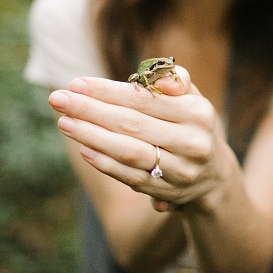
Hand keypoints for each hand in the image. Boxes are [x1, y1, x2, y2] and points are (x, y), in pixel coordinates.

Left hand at [48, 66, 233, 211]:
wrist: (214, 175)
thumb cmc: (191, 125)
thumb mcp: (192, 98)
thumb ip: (175, 79)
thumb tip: (161, 79)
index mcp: (197, 113)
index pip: (144, 99)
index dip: (108, 91)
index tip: (76, 83)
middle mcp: (191, 143)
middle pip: (132, 125)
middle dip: (90, 110)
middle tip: (58, 99)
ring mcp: (180, 170)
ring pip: (129, 152)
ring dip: (92, 137)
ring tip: (64, 122)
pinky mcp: (167, 192)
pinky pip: (131, 177)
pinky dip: (105, 163)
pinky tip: (84, 148)